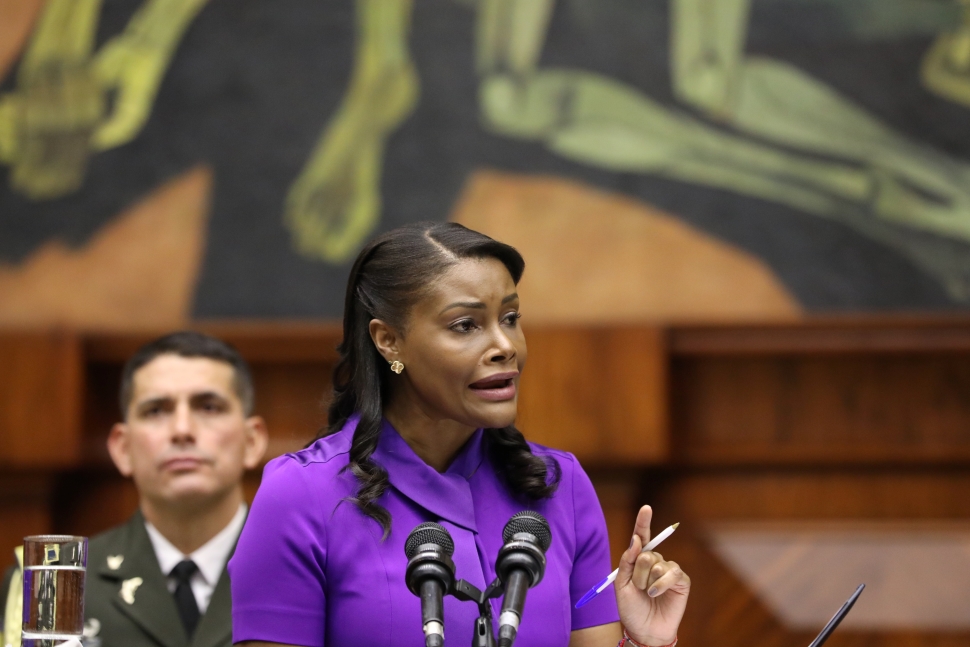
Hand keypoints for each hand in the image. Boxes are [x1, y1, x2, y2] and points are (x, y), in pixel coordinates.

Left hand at [614, 505, 689, 645]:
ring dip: (647, 582)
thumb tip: (636, 540)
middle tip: (637, 588)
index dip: (643, 522)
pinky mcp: (681, 581)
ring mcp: (669, 570)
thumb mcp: (620, 584)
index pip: (641, 537)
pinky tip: (656, 594)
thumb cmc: (631, 608)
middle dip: (637, 573)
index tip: (646, 508)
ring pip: (656, 564)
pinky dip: (661, 584)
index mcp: (638, 560)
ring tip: (647, 594)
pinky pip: (671, 573)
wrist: (644, 630)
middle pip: (646, 553)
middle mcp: (655, 561)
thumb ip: (626, 561)